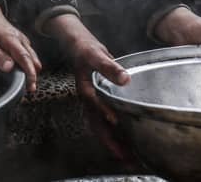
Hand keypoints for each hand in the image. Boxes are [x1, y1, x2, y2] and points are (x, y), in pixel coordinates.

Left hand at [0, 0, 41, 91]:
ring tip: (30, 85)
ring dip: (32, 70)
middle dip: (33, 74)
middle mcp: (20, 39)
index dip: (29, 71)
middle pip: (30, 59)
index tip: (31, 84)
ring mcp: (22, 39)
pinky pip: (29, 54)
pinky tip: (26, 73)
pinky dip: (30, 64)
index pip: (23, 57)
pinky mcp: (22, 41)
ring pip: (32, 56)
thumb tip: (9, 67)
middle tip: (31, 89)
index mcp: (10, 38)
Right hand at [42, 13, 130, 159]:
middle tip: (125, 156)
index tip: (114, 122)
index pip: (93, 101)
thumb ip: (108, 66)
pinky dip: (109, 132)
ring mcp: (89, 101)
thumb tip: (125, 79)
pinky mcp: (94, 101)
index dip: (103, 111)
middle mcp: (86, 97)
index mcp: (84, 86)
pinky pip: (100, 120)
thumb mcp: (95, 53)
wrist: (75, 44)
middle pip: (95, 122)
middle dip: (108, 139)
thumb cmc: (84, 47)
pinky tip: (120, 139)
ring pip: (97, 124)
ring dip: (109, 140)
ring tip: (125, 155)